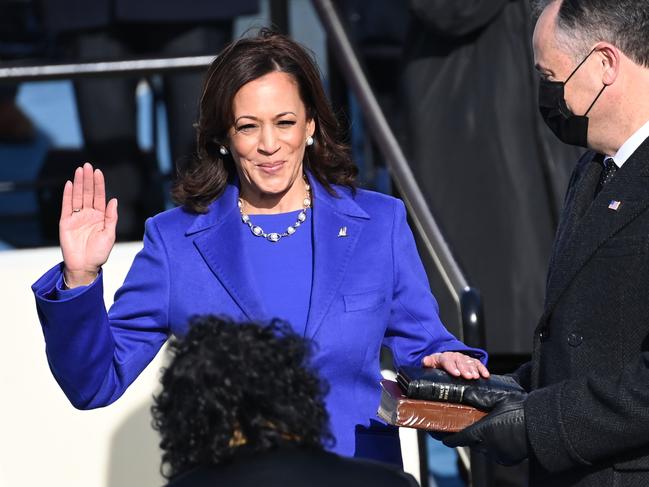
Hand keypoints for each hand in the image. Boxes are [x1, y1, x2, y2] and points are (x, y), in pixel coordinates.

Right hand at [60, 163, 117, 286]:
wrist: (85, 266)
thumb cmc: (99, 252)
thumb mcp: (109, 234)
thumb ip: (111, 217)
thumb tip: (114, 200)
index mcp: (100, 216)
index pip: (99, 196)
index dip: (98, 184)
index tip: (98, 172)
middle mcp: (88, 214)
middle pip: (87, 193)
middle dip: (88, 179)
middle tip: (87, 166)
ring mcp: (76, 217)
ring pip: (77, 196)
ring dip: (78, 183)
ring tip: (79, 170)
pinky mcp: (65, 222)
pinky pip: (66, 206)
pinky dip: (67, 195)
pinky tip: (68, 184)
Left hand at [422, 352, 489, 378]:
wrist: (446, 358)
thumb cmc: (439, 363)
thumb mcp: (432, 362)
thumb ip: (428, 362)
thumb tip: (425, 361)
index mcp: (445, 357)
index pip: (447, 360)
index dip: (452, 367)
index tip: (456, 374)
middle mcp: (456, 356)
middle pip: (460, 362)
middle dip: (465, 369)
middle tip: (468, 377)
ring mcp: (464, 359)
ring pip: (470, 363)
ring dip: (474, 370)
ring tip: (476, 377)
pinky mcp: (472, 361)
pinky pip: (478, 364)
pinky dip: (482, 369)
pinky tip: (486, 375)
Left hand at [443, 389, 527, 465]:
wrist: (542, 425)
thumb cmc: (521, 410)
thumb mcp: (498, 399)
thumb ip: (479, 397)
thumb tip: (465, 393)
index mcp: (483, 432)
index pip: (458, 439)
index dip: (448, 438)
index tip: (442, 437)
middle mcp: (489, 447)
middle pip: (471, 443)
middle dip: (467, 435)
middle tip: (464, 425)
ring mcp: (499, 454)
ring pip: (483, 449)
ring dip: (481, 441)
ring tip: (483, 428)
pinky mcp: (508, 459)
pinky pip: (495, 453)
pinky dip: (493, 446)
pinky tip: (496, 435)